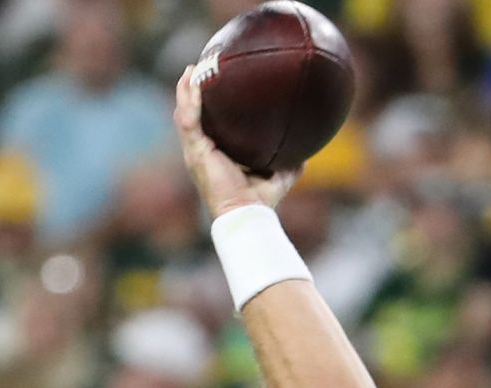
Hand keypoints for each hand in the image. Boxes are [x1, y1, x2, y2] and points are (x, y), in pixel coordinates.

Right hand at [173, 66, 295, 218]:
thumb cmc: (260, 202)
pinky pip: (188, 121)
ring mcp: (196, 152)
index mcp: (215, 154)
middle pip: (191, 115)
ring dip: (185, 91)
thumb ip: (290, 162)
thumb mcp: (279, 176)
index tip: (213, 86)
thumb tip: (307, 150)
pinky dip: (188, 102)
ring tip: (191, 70)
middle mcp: (202, 151)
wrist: (247, 215)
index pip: (207, 125)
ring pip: (184, 114)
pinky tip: (192, 84)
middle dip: (190, 92)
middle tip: (197, 70)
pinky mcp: (195, 153)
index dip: (206, 107)